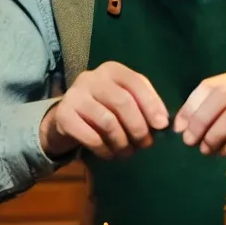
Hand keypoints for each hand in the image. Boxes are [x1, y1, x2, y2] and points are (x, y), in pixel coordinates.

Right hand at [40, 61, 168, 159]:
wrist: (68, 116)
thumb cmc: (105, 106)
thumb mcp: (126, 98)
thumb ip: (145, 104)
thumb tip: (162, 122)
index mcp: (112, 70)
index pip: (136, 83)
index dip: (151, 104)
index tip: (162, 125)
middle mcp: (92, 78)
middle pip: (123, 102)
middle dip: (138, 127)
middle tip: (145, 143)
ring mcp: (75, 95)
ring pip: (107, 121)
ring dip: (122, 141)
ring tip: (128, 152)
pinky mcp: (63, 115)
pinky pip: (90, 136)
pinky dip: (104, 149)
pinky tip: (110, 154)